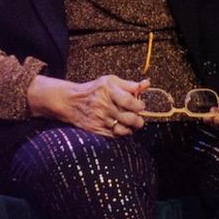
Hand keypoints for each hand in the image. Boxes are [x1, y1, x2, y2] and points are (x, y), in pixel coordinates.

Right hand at [27, 74, 147, 137]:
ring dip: (131, 128)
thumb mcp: (110, 82)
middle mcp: (103, 105)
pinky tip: (120, 127)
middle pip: (130, 118)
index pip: (131, 102)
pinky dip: (121, 134)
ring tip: (130, 124)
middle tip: (137, 117)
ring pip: (124, 130)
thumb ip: (130, 85)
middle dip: (138, 120)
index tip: (140, 106)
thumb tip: (147, 84)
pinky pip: (115, 136)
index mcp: (108, 90)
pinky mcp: (96, 130)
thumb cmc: (94, 90)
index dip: (140, 106)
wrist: (71, 101)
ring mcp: (99, 119)